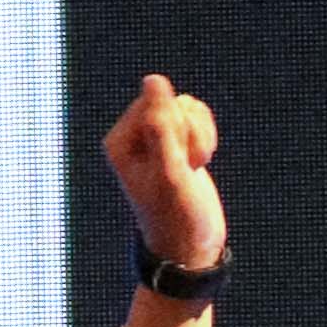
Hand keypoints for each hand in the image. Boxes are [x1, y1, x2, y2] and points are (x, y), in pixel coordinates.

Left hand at [103, 74, 224, 271]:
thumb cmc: (177, 216)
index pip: (155, 104)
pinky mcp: (175, 140)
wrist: (191, 246)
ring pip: (189, 108)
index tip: (176, 164)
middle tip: (187, 169)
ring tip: (192, 168)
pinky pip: (197, 116)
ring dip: (201, 138)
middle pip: (173, 103)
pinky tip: (198, 164)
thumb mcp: (171, 172)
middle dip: (190, 133)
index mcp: (120, 141)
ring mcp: (154, 137)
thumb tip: (153, 80)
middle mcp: (133, 135)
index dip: (176, 130)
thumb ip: (162, 127)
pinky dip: (206, 139)